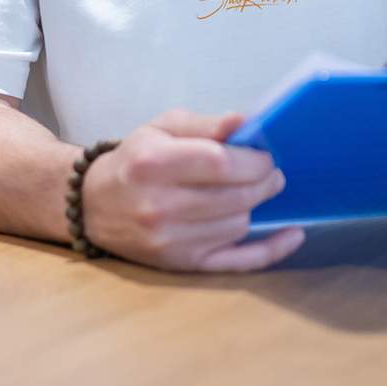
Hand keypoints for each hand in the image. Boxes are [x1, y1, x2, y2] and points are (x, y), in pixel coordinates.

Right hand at [81, 108, 303, 271]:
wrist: (92, 205)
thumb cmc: (134, 159)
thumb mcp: (162, 128)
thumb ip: (206, 125)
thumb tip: (245, 121)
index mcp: (153, 164)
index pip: (220, 163)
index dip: (254, 160)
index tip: (266, 156)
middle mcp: (159, 206)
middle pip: (234, 197)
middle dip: (264, 182)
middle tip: (271, 173)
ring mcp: (169, 241)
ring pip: (237, 225)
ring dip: (253, 206)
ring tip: (252, 191)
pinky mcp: (179, 264)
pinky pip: (236, 262)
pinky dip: (271, 249)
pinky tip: (293, 234)